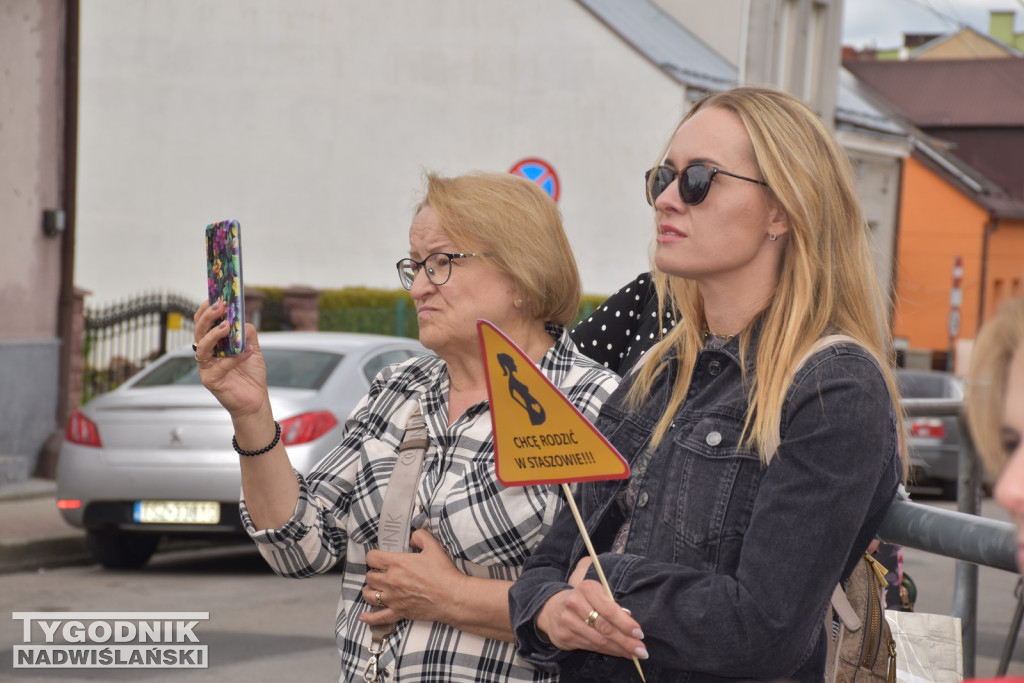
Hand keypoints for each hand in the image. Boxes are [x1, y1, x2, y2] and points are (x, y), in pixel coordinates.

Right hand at [193, 300, 268, 417]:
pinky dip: (233, 358)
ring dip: (213, 334)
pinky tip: (246, 353)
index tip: (216, 297)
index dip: (207, 309)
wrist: (255, 400)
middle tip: (220, 305)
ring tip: (226, 325)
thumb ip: (247, 333)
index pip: (204, 323)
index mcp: (214, 344)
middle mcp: (207, 354)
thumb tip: (242, 319)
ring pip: (201, 347)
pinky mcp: (210, 380)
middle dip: (208, 316)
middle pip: (199, 331)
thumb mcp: (253, 348)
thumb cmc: (251, 375)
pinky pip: (219, 365)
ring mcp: (206, 367)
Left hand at [359, 529, 466, 626]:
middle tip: (380, 573)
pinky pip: (378, 617)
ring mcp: (393, 599)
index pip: (372, 558)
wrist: (452, 597)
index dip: (374, 557)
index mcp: (397, 564)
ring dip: (370, 591)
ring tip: (374, 588)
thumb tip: (412, 538)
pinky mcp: (398, 612)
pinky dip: (369, 617)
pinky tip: (364, 616)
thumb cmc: (444, 573)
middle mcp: (391, 581)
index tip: (378, 559)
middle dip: (373, 573)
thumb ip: (420, 536)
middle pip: (369, 577)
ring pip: (369, 595)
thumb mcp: (434, 547)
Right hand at [535, 556, 647, 660]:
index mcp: (587, 589)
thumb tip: (631, 621)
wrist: (551, 608)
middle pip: (605, 627)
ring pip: (599, 640)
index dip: (626, 623)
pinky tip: (619, 653)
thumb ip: (612, 605)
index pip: (609, 609)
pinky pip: (591, 647)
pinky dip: (608, 651)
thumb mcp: (596, 594)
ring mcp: (568, 622)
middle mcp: (575, 604)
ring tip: (634, 654)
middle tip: (641, 650)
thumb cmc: (583, 600)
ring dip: (619, 649)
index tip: (640, 633)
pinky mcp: (565, 637)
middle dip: (626, 641)